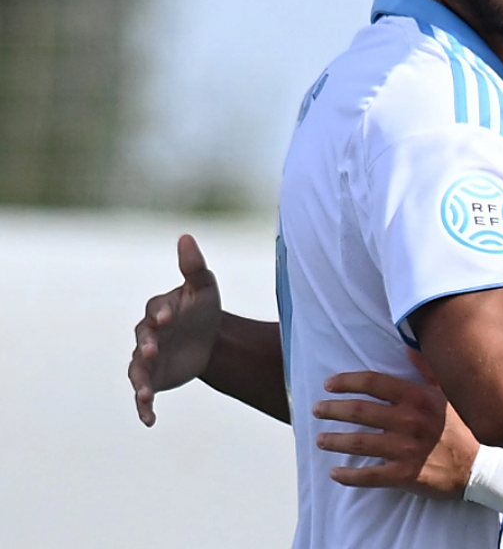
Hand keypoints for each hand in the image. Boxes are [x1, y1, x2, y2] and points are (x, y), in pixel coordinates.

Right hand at [128, 234, 221, 426]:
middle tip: (151, 350)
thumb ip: (194, 266)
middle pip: (141, 339)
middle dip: (145, 345)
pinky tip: (149, 420)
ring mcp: (147, 358)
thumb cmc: (203, 308)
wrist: (209, 339)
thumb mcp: (205, 287)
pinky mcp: (153, 379)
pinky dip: (143, 407)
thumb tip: (185, 237)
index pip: (156, 309)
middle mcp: (147, 334)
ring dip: (139, 380)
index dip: (160, 313)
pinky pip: (143, 394)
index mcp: (160, 310)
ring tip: (144, 393)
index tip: (167, 316)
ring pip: (137, 370)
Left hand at [313, 365, 477, 498]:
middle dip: (333, 409)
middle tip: (317, 410)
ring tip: (321, 439)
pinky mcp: (405, 475)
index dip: (347, 382)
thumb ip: (426, 370)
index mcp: (417, 397)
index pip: (374, 383)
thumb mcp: (447, 393)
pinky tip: (335, 473)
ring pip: (359, 443)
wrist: (481, 465)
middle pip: (360, 411)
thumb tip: (408, 348)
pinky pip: (370, 476)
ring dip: (335, 440)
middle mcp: (408, 421)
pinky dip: (349, 475)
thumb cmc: (462, 426)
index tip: (329, 384)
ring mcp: (405, 449)